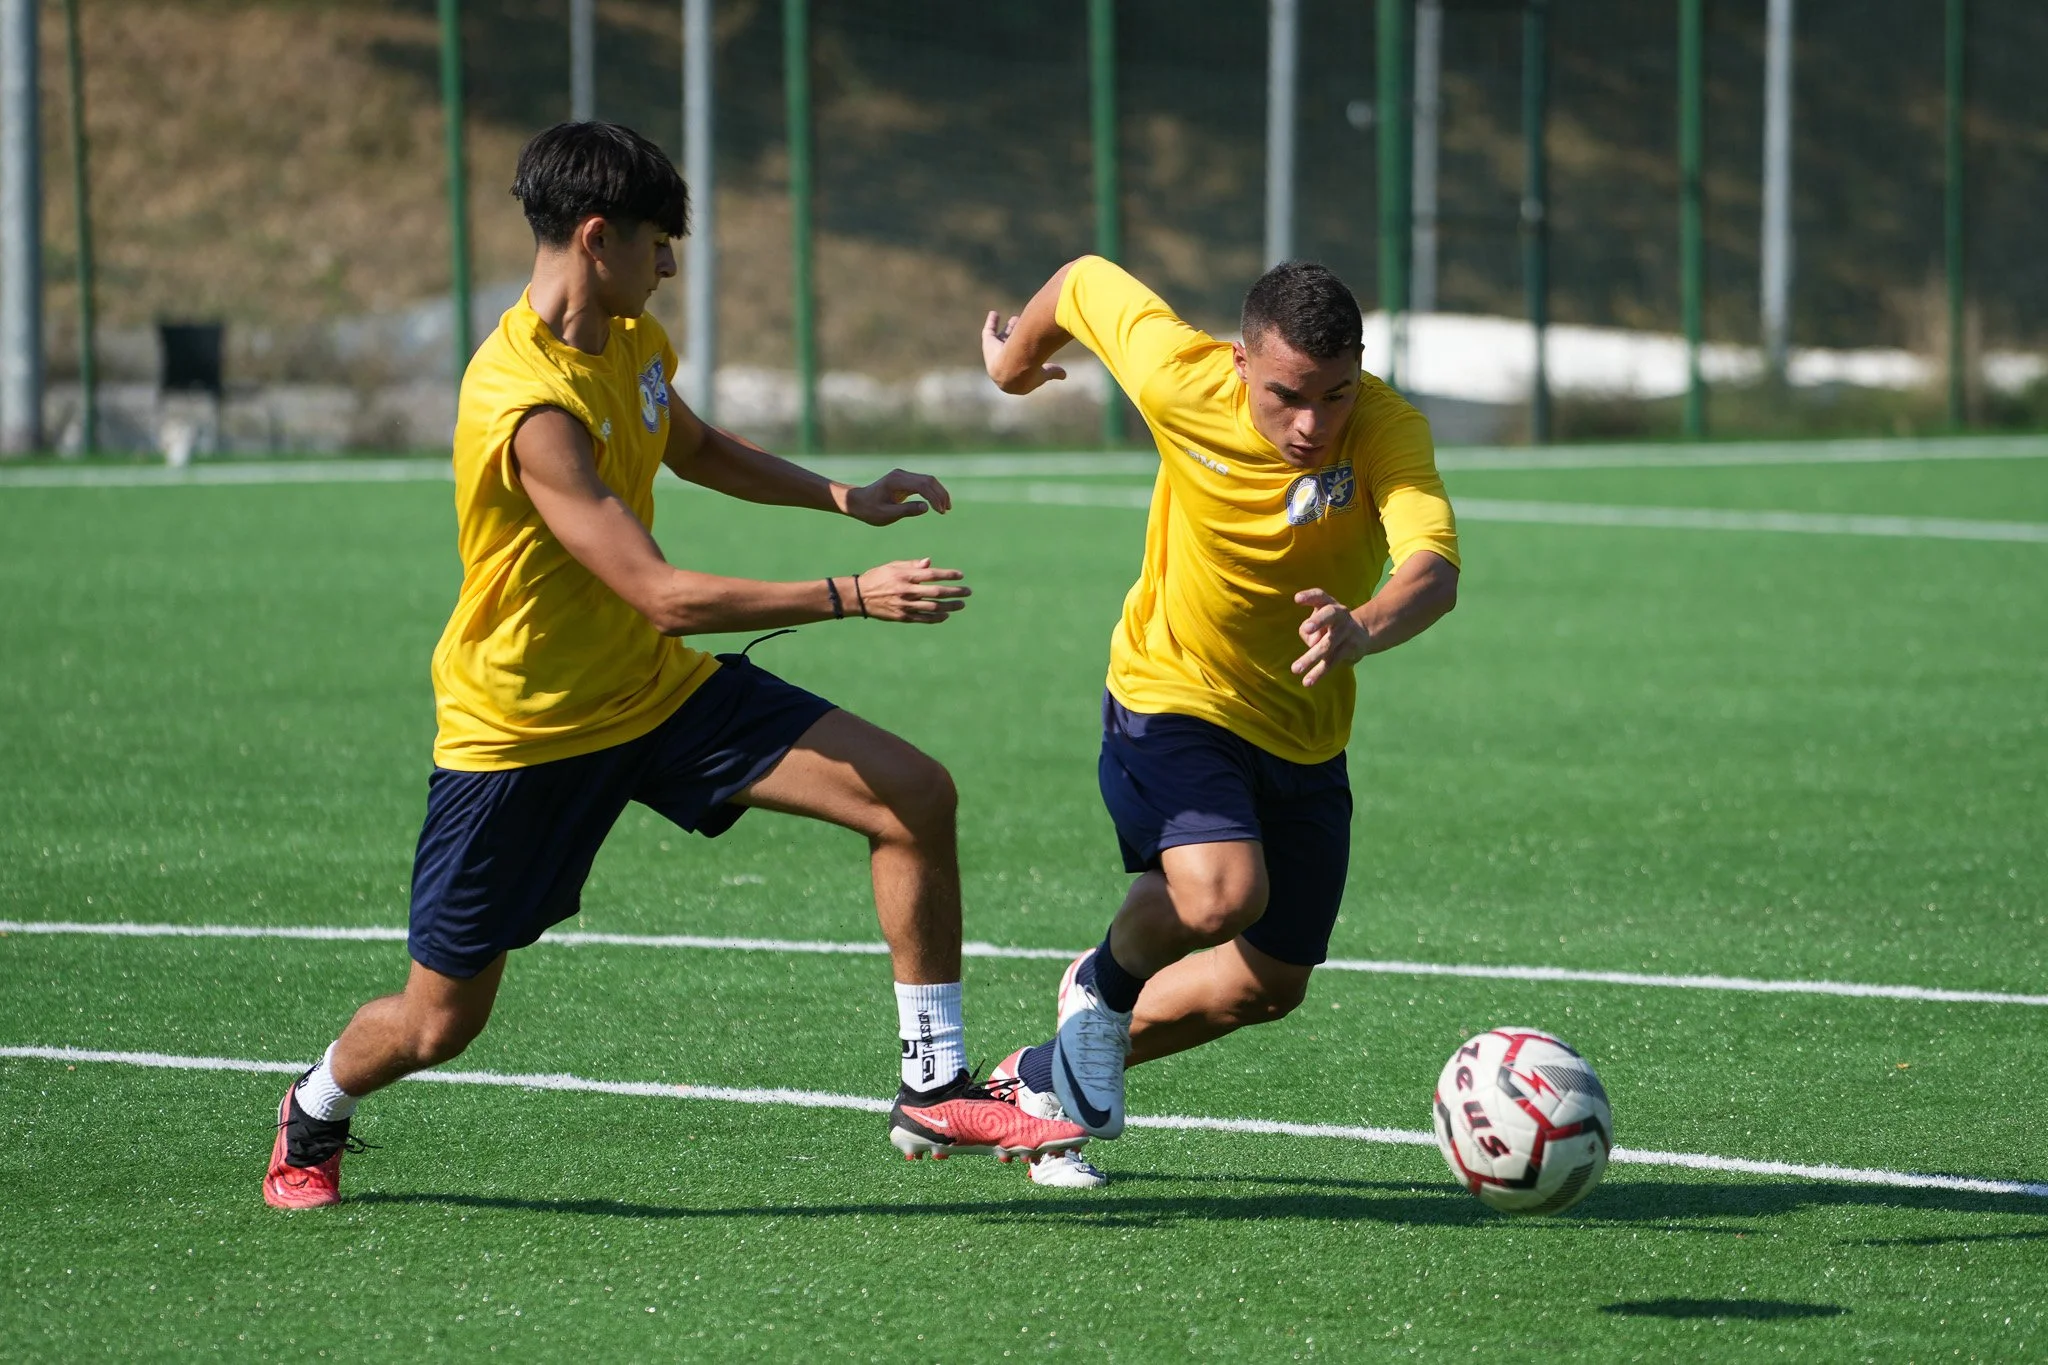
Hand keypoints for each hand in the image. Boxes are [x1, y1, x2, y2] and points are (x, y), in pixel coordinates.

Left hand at [843, 469, 951, 525]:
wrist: (857, 502)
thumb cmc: (869, 510)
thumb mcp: (886, 514)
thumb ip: (906, 510)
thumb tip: (926, 507)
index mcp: (896, 481)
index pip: (922, 486)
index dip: (934, 498)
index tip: (940, 511)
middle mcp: (901, 474)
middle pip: (928, 480)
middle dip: (940, 494)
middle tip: (946, 510)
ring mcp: (903, 476)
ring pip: (928, 480)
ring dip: (939, 492)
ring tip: (946, 508)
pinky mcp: (905, 480)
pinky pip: (923, 484)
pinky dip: (932, 492)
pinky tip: (937, 503)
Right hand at [854, 558, 970, 623]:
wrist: (859, 596)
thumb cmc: (878, 577)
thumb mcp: (893, 566)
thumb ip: (912, 565)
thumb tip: (930, 563)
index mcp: (905, 576)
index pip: (932, 574)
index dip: (948, 575)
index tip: (961, 576)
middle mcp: (906, 591)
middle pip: (936, 592)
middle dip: (955, 592)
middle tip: (968, 592)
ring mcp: (905, 605)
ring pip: (933, 607)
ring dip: (950, 606)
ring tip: (961, 604)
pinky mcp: (902, 617)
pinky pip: (923, 619)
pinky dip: (936, 618)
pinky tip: (946, 615)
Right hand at [982, 311, 1065, 393]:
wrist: (1014, 370)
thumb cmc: (1031, 372)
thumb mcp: (1045, 372)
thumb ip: (1053, 372)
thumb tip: (1064, 375)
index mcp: (1014, 374)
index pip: (1022, 362)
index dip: (1029, 353)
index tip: (1037, 342)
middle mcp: (1004, 364)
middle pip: (1011, 348)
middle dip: (1018, 337)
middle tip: (1027, 328)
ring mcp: (995, 354)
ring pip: (1001, 340)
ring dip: (1008, 330)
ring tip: (1016, 319)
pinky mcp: (988, 345)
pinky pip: (988, 332)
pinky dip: (991, 322)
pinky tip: (994, 313)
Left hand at [1290, 588, 1369, 686]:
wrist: (1363, 633)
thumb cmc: (1329, 625)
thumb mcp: (1318, 622)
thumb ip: (1309, 630)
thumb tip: (1313, 644)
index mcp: (1329, 604)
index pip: (1320, 596)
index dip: (1309, 596)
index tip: (1297, 599)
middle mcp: (1340, 615)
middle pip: (1330, 614)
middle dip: (1318, 620)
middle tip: (1306, 628)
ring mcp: (1346, 632)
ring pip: (1328, 644)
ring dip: (1311, 657)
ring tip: (1295, 669)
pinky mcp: (1350, 649)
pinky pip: (1333, 661)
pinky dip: (1319, 672)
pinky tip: (1307, 682)